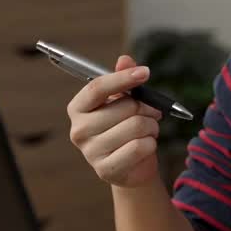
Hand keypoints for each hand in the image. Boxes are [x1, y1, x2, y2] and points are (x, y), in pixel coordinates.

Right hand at [67, 54, 164, 187]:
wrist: (132, 167)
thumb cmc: (126, 128)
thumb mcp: (124, 101)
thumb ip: (123, 79)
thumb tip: (124, 60)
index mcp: (78, 108)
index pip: (97, 87)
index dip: (123, 78)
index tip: (145, 72)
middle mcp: (78, 130)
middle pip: (124, 107)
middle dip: (147, 108)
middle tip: (152, 113)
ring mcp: (90, 152)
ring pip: (136, 126)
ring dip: (151, 126)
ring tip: (149, 130)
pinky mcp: (105, 170)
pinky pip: (139, 147)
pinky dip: (151, 143)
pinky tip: (146, 146)